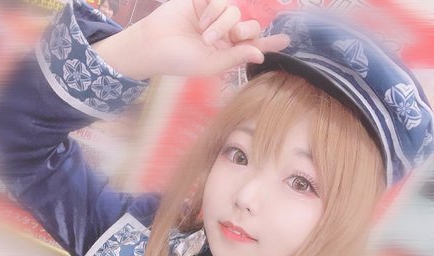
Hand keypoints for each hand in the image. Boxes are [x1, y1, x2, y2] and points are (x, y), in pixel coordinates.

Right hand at [134, 0, 289, 77]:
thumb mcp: (211, 64)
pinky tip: (201, 20)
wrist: (155, 44)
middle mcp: (223, 34)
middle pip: (249, 26)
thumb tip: (260, 54)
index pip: (251, 47)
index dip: (268, 43)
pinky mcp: (205, 1)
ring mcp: (214, 16)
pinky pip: (222, 1)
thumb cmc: (180, 60)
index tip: (286, 41)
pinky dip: (214, 11)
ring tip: (204, 35)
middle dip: (246, 31)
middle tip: (234, 36)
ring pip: (236, 13)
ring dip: (222, 24)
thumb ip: (236, 57)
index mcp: (226, 52)